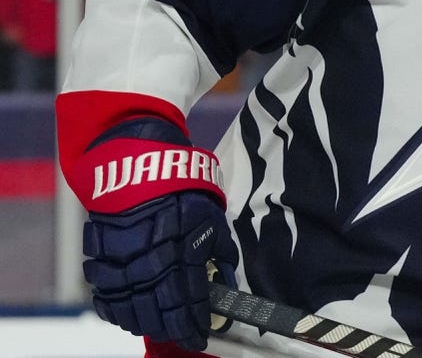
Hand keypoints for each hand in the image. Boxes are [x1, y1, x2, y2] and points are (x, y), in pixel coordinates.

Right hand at [83, 190, 238, 349]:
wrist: (142, 176)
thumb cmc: (184, 198)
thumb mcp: (214, 224)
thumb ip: (221, 256)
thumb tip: (227, 284)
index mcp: (182, 265)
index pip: (189, 310)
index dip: (194, 328)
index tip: (200, 337)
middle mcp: (151, 275)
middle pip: (159, 318)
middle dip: (172, 330)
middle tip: (181, 333)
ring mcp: (123, 273)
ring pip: (131, 315)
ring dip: (146, 325)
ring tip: (158, 326)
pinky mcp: (101, 267)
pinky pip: (106, 301)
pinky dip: (118, 313)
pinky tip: (128, 315)